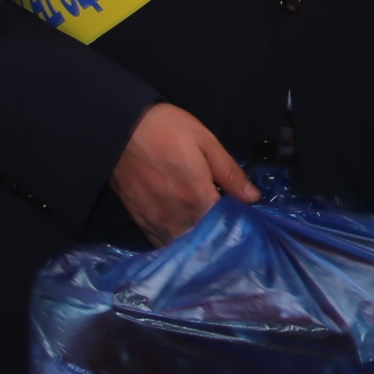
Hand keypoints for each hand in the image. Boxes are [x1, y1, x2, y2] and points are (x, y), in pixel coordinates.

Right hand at [112, 103, 258, 244]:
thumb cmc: (167, 129)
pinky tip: (182, 234)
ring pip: (181, 247)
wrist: (120, 126)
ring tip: (206, 235)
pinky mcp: (139, 220)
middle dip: (218, 239)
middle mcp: (177, 217)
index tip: (247, 222)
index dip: (238, 227)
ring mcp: (156, 221)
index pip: (225, 228)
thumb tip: (253, 197)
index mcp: (198, 198)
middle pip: (203, 242)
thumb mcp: (206, 142)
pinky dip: (173, 243)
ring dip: (195, 245)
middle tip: (229, 230)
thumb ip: (230, 173)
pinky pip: (160, 243)